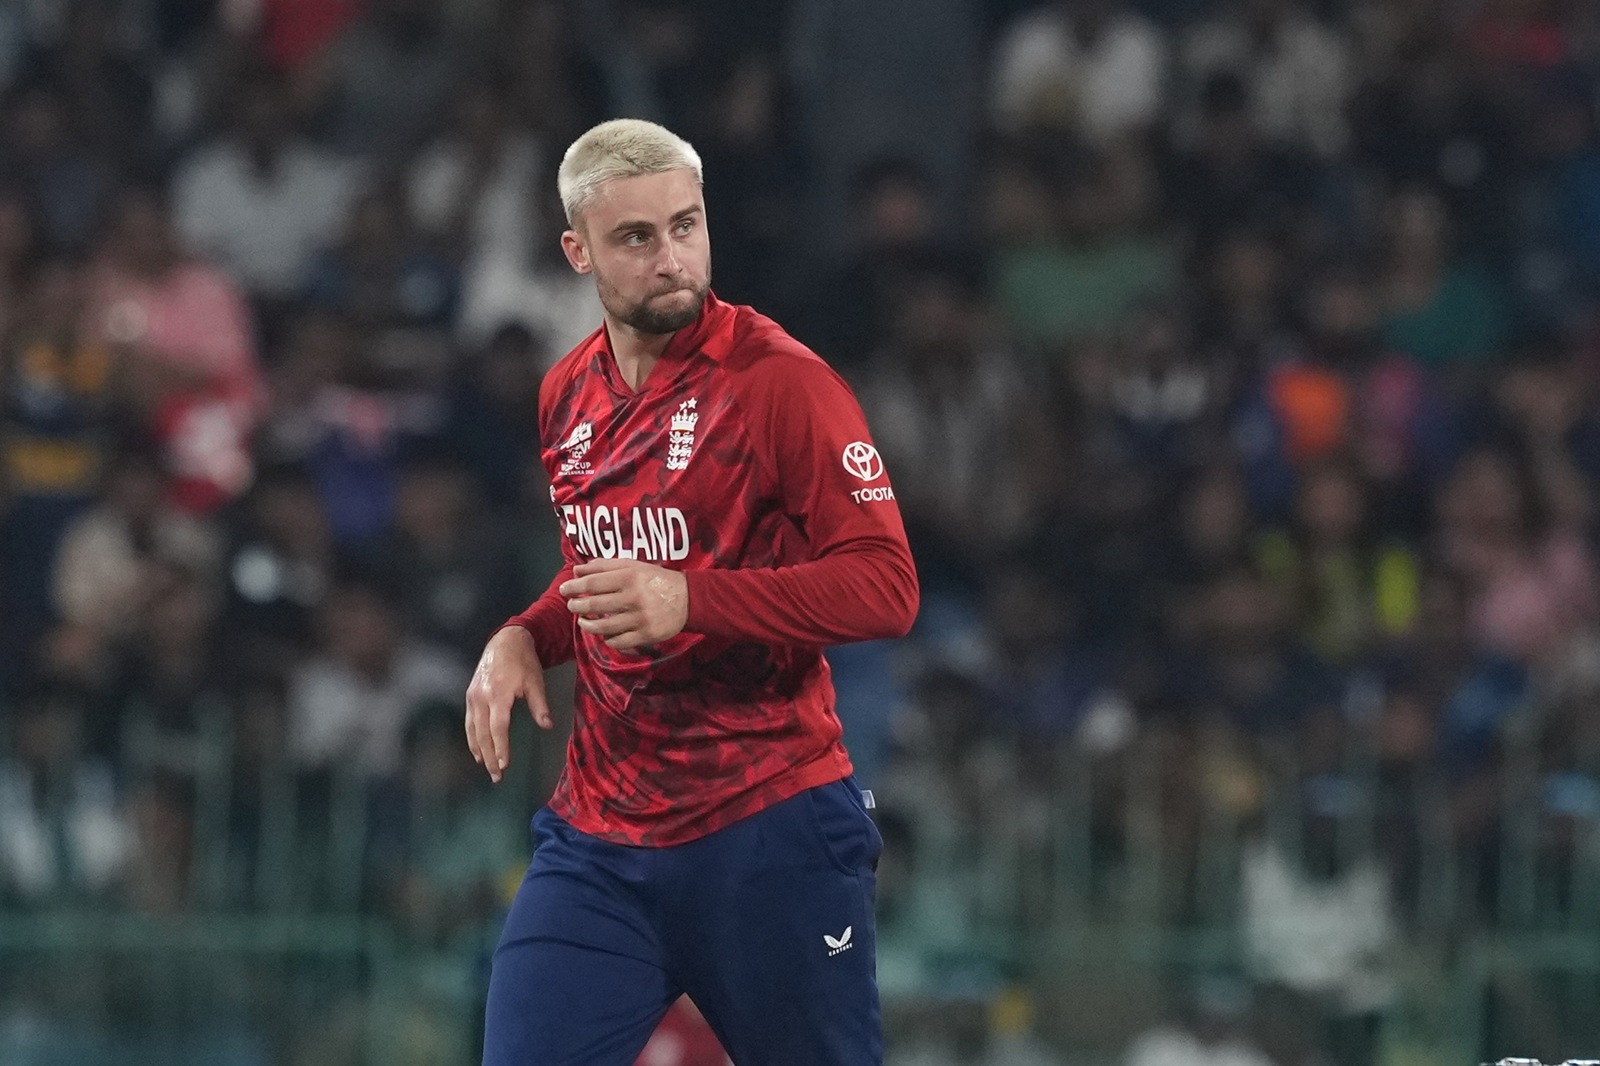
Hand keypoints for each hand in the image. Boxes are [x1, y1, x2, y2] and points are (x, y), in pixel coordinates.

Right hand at [464, 625, 551, 782]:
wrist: (505, 640)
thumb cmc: (523, 661)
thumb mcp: (536, 681)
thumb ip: (540, 705)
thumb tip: (547, 726)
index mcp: (498, 694)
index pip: (498, 728)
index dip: (500, 747)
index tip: (504, 765)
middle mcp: (481, 697)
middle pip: (482, 733)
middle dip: (489, 756)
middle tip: (496, 776)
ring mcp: (473, 696)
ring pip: (472, 730)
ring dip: (479, 751)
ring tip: (486, 768)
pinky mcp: (470, 695)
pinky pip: (469, 722)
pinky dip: (472, 738)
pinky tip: (477, 751)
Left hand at [561, 559, 687, 650]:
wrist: (688, 599)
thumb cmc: (655, 579)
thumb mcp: (633, 565)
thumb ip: (605, 566)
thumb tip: (578, 570)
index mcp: (629, 577)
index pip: (593, 583)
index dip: (574, 587)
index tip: (565, 590)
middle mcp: (633, 597)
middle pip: (594, 605)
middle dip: (577, 606)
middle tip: (571, 605)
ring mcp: (640, 618)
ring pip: (604, 627)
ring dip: (588, 625)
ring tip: (583, 622)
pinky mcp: (646, 635)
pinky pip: (619, 641)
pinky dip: (608, 639)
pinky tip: (605, 634)